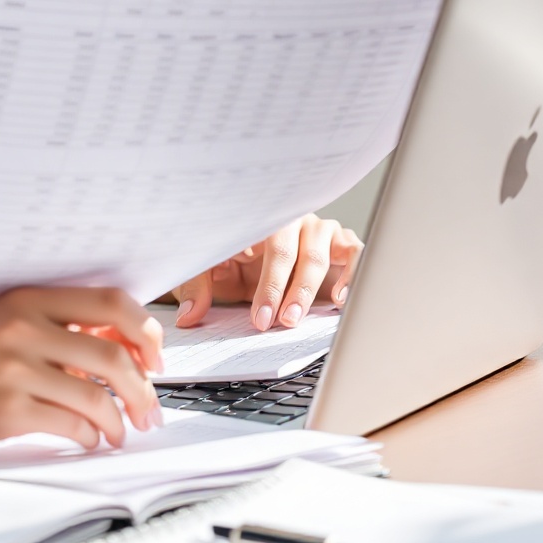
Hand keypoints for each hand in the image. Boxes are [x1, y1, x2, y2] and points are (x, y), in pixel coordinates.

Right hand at [0, 288, 164, 451]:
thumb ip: (39, 326)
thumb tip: (105, 341)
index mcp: (20, 298)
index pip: (109, 300)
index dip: (144, 331)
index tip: (153, 355)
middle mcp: (21, 327)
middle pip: (116, 352)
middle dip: (146, 387)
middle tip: (150, 407)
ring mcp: (13, 369)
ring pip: (100, 395)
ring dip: (122, 420)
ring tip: (120, 432)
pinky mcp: (4, 411)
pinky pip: (70, 426)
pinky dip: (88, 439)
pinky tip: (84, 442)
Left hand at [172, 215, 362, 332]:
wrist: (253, 257)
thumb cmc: (232, 258)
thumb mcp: (209, 270)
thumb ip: (197, 288)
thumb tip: (189, 316)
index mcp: (253, 221)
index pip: (255, 243)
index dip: (259, 282)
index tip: (257, 315)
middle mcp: (286, 221)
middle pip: (286, 251)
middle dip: (280, 289)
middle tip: (273, 321)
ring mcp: (315, 229)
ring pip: (317, 254)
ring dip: (306, 288)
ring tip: (295, 317)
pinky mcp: (340, 242)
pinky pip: (353, 252)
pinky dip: (351, 273)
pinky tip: (340, 298)